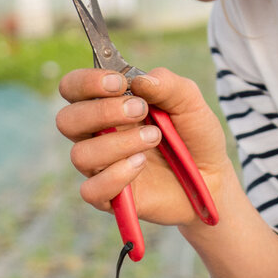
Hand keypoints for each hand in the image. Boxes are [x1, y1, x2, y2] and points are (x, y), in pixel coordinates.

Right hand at [56, 66, 231, 227]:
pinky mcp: (108, 197)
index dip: (86, 82)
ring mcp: (100, 168)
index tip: (119, 83)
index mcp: (107, 106)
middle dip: (101, 111)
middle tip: (140, 110)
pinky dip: (116, 175)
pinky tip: (141, 165)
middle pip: (66, 120)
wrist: (211, 178)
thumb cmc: (194, 137)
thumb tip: (138, 81)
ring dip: (118, 143)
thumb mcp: (190, 102)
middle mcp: (96, 136)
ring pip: (80, 155)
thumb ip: (168, 85)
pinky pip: (91, 190)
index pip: (73, 89)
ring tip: (154, 138)